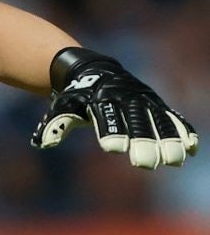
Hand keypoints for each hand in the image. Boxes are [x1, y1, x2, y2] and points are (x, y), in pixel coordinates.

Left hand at [31, 47, 198, 168]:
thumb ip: (56, 125)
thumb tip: (42, 143)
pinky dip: (183, 130)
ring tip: (175, 160)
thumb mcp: (63, 107)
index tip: (112, 149)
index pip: (106, 116)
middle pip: (136, 120)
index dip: (110, 131)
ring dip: (169, 140)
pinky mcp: (156, 104)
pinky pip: (172, 117)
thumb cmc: (75, 97)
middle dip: (142, 141)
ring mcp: (143, 100)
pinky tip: (192, 148)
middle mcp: (125, 98)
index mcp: (100, 99)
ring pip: (159, 120)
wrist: (93, 70)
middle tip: (145, 163)